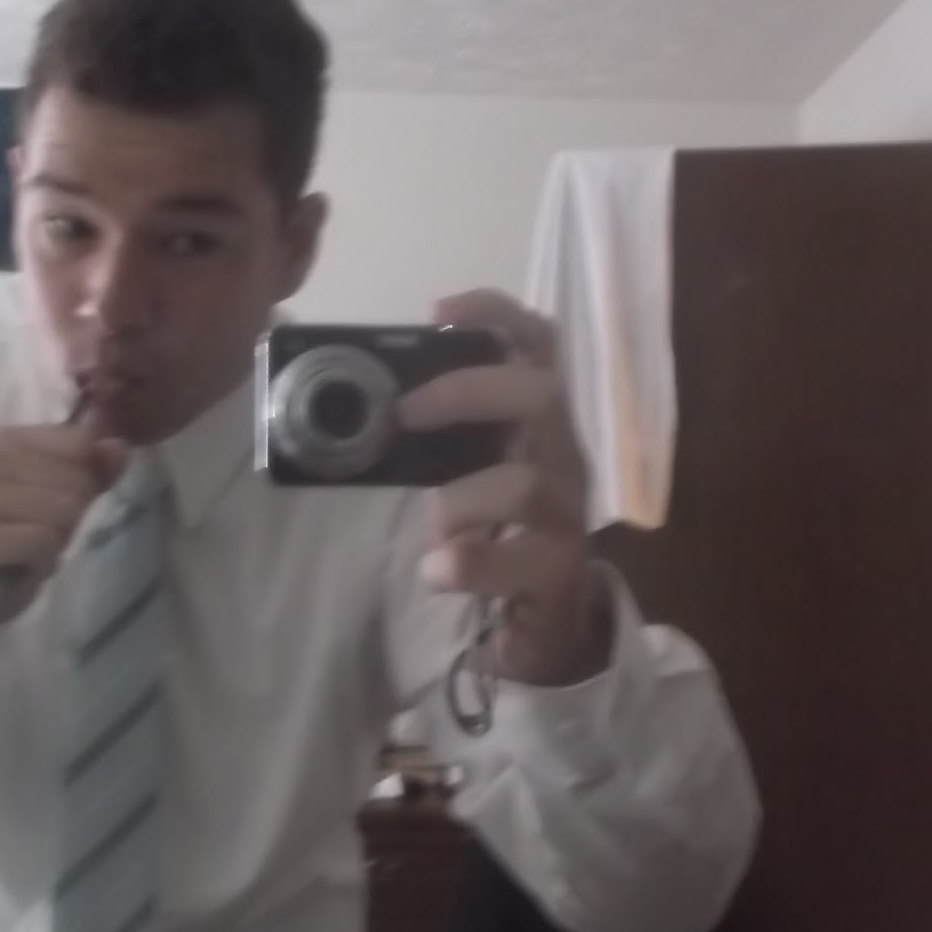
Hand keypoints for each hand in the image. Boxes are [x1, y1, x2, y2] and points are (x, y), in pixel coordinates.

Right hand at [0, 422, 127, 634]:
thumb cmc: (12, 540)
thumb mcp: (58, 498)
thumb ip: (92, 469)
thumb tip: (120, 446)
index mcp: (3, 439)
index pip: (81, 444)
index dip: (83, 482)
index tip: (49, 504)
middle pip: (77, 481)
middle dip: (69, 519)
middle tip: (33, 535)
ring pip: (65, 511)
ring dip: (56, 543)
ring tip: (25, 551)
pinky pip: (44, 542)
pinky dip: (42, 564)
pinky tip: (17, 569)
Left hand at [397, 290, 612, 687]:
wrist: (547, 620)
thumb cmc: (500, 532)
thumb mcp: (471, 469)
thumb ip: (437, 438)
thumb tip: (362, 407)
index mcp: (539, 422)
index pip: (540, 344)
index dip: (496, 315)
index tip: (437, 312)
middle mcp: (564, 455)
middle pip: (543, 394)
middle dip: (467, 392)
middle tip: (404, 413)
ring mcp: (569, 513)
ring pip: (527, 482)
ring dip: (460, 498)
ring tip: (431, 524)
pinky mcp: (560, 570)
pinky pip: (524, 560)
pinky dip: (472, 562)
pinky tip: (438, 571)